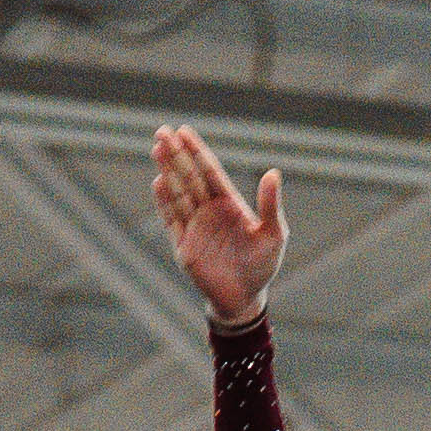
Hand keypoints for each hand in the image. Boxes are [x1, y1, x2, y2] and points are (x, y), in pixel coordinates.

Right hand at [152, 122, 282, 321]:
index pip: (210, 171)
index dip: (196, 151)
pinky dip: (165, 202)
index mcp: (229, 203)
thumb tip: (273, 173)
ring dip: (167, 172)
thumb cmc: (262, 266)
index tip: (183, 131)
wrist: (245, 300)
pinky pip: (172, 220)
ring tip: (157, 149)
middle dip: (176, 155)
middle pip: (190, 177)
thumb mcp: (273, 234)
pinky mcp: (184, 245)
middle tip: (163, 132)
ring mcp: (194, 227)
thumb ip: (270, 205)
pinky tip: (158, 182)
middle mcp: (209, 211)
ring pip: (178, 193)